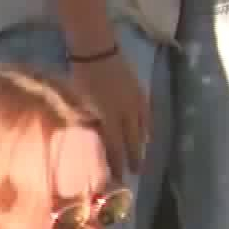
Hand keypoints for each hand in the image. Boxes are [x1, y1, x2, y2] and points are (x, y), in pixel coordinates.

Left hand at [71, 53, 147, 178]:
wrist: (97, 50)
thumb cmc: (82, 76)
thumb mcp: (80, 103)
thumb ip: (89, 123)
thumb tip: (94, 140)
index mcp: (109, 115)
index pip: (115, 146)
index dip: (117, 163)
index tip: (118, 178)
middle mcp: (126, 111)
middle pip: (131, 140)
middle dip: (133, 158)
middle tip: (135, 174)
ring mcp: (135, 101)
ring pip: (142, 128)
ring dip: (141, 144)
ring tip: (142, 158)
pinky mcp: (140, 92)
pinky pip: (147, 114)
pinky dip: (148, 127)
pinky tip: (148, 135)